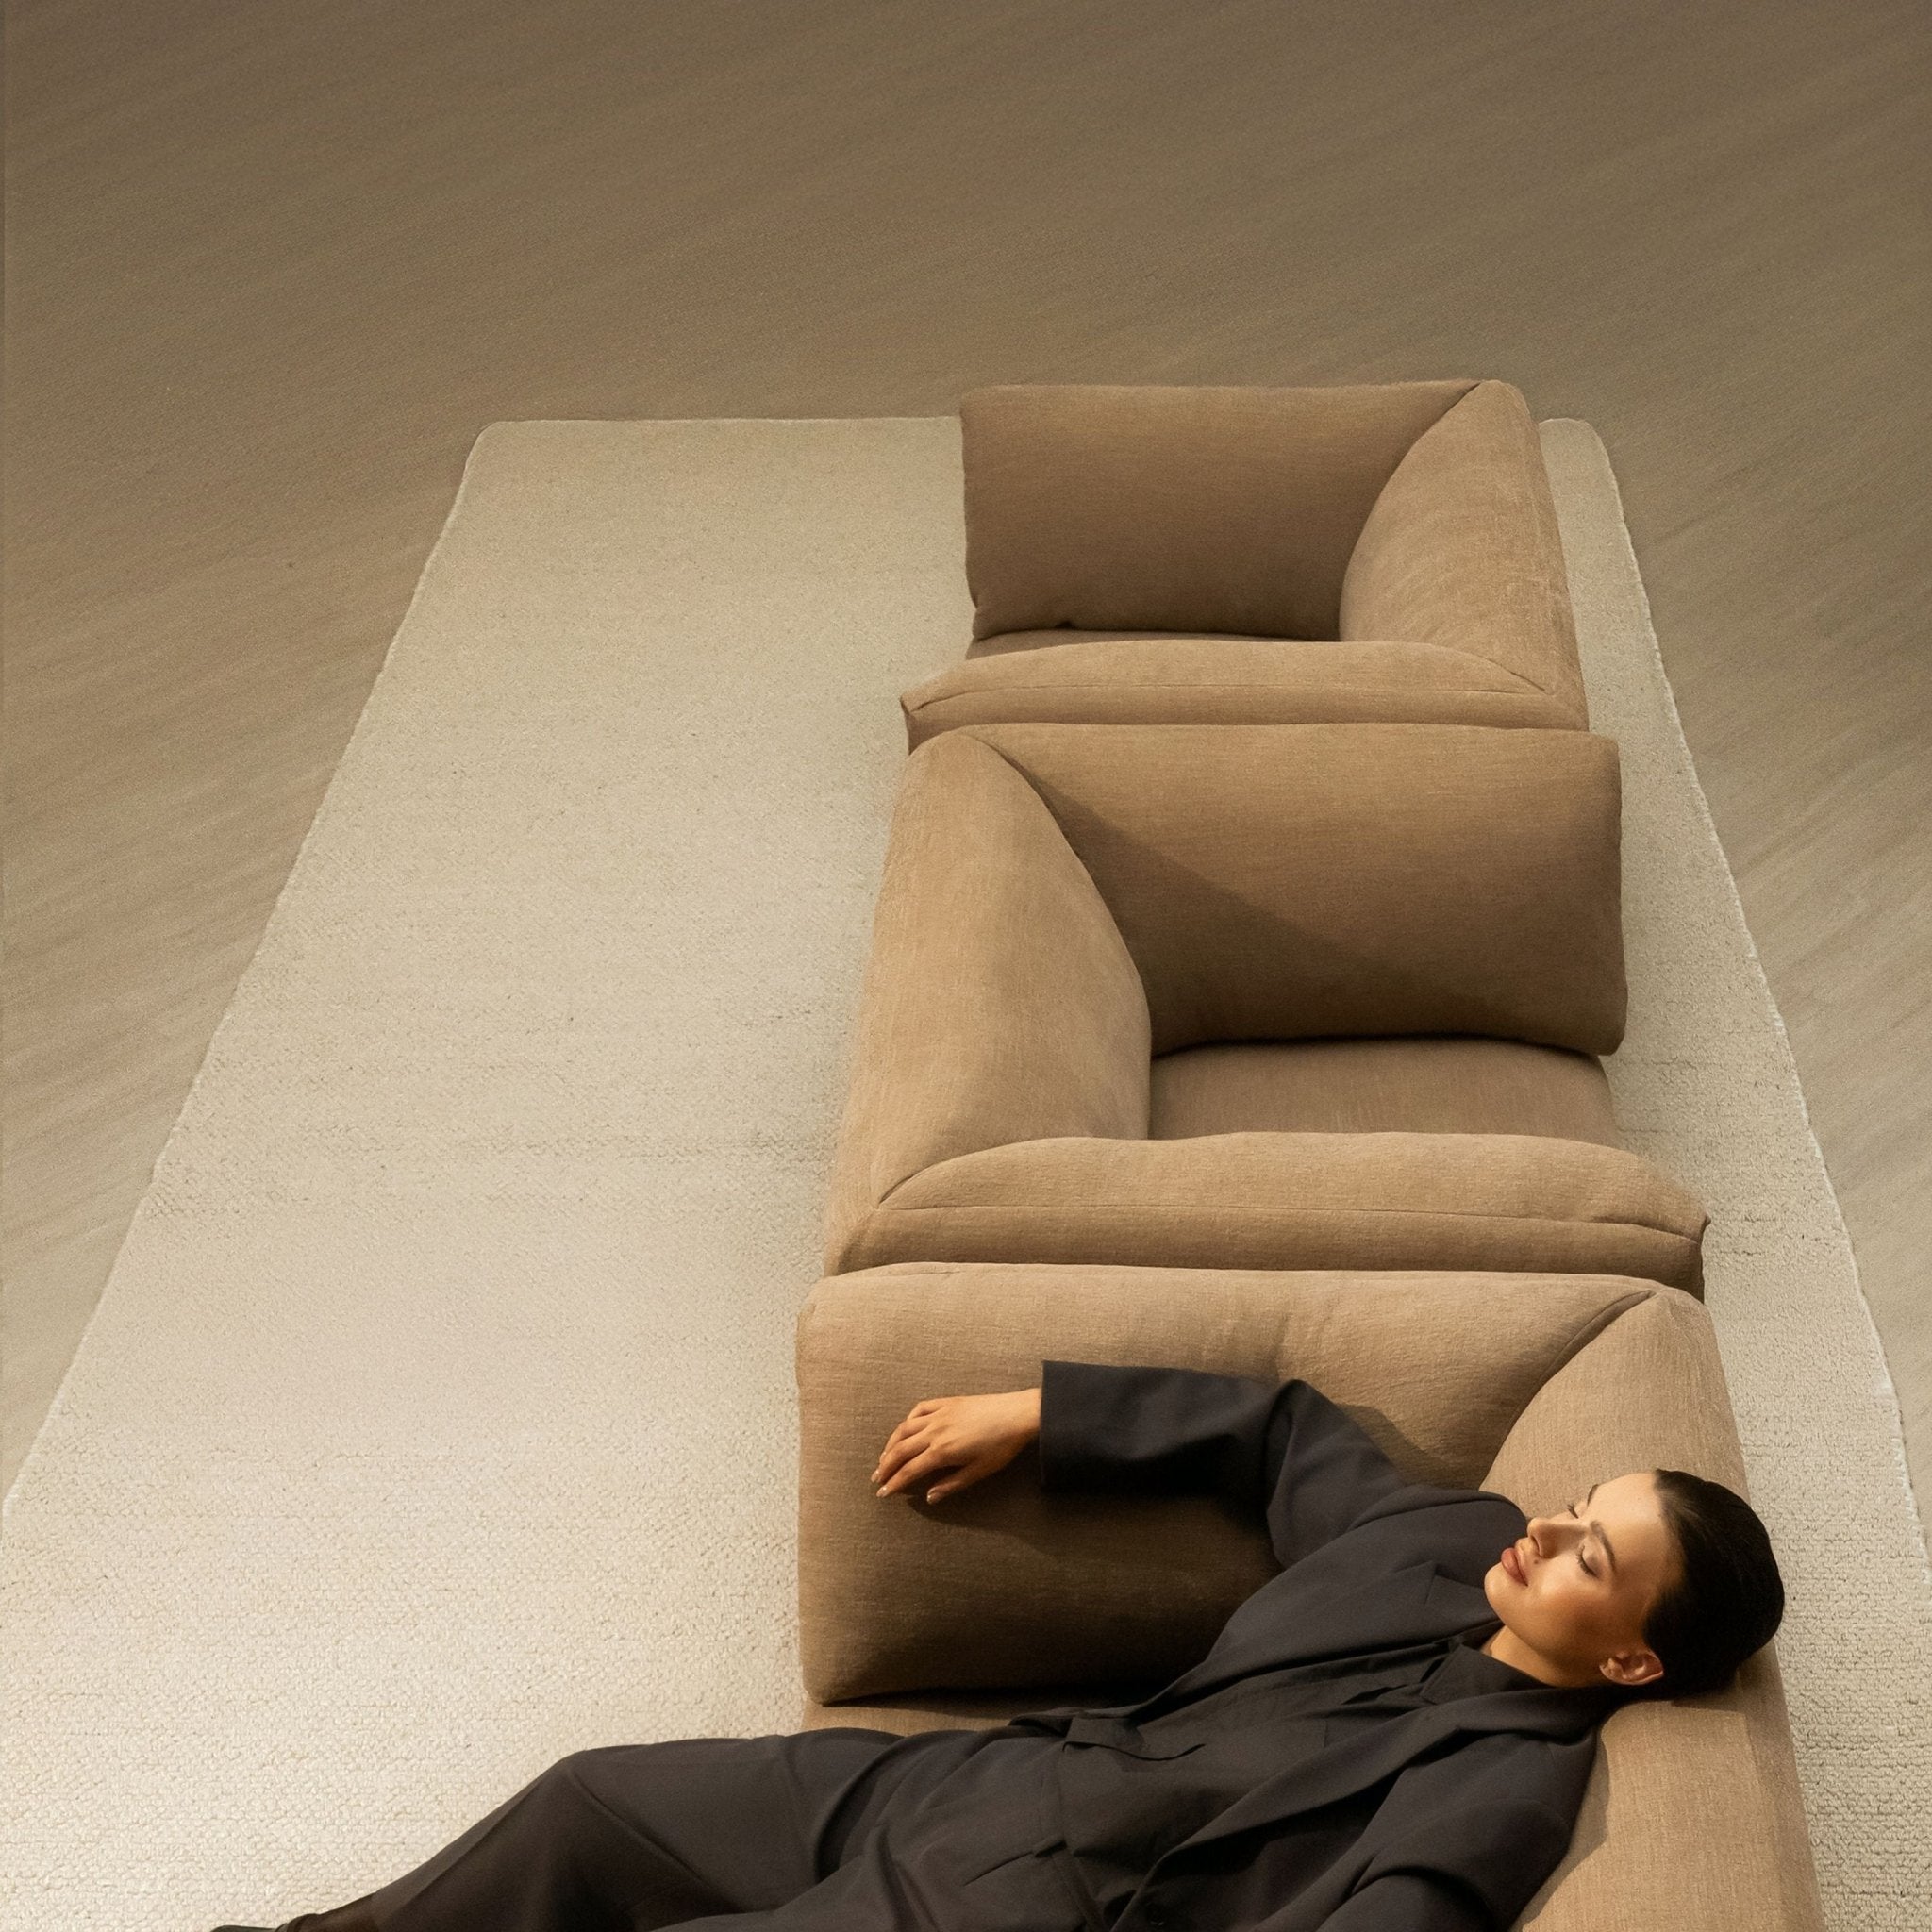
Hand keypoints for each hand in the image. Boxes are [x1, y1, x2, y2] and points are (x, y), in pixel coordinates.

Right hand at [872, 1388, 1042, 1503]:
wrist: (1017, 1414)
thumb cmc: (1001, 1447)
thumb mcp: (978, 1472)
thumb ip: (951, 1484)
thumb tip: (929, 1497)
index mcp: (942, 1451)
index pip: (909, 1470)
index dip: (894, 1483)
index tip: (883, 1493)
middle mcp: (934, 1431)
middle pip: (901, 1450)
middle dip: (886, 1466)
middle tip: (876, 1478)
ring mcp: (938, 1414)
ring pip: (904, 1429)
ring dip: (890, 1444)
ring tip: (883, 1456)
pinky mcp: (946, 1403)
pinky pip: (919, 1410)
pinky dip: (907, 1420)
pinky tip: (904, 1428)